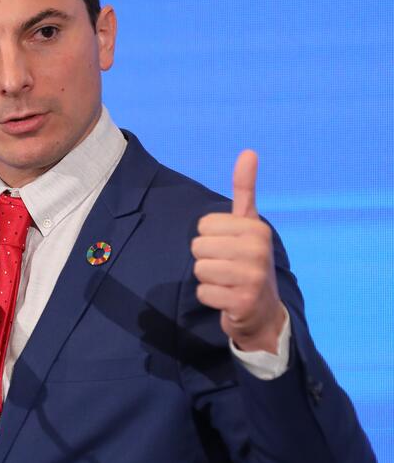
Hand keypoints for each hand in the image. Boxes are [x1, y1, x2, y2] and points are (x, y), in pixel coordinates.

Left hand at [191, 150, 284, 352]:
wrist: (264, 312)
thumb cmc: (249, 261)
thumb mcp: (249, 224)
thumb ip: (245, 189)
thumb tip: (249, 151)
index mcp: (256, 228)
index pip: (203, 225)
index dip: (210, 237)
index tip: (229, 247)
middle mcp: (258, 251)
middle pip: (198, 246)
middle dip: (206, 258)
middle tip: (227, 267)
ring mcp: (252, 278)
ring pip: (199, 269)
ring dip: (208, 279)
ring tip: (227, 282)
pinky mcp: (243, 302)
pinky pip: (202, 292)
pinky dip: (210, 297)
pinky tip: (227, 298)